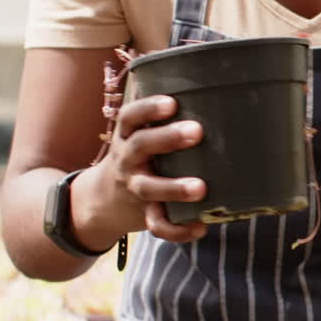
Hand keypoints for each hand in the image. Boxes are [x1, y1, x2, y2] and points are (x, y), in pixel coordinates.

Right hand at [74, 95, 208, 246]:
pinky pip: (157, 224)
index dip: (148, 108)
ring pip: (149, 188)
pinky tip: (200, 227)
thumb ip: (166, 120)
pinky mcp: (144, 213)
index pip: (130, 117)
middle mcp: (128, 160)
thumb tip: (217, 90)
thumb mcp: (140, 136)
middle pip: (140, 145)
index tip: (171, 102)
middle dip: (166, 138)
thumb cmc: (139, 158)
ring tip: (200, 188)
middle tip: (196, 131)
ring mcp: (135, 188)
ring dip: (174, 187)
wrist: (103, 201)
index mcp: (128, 137)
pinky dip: (178, 230)